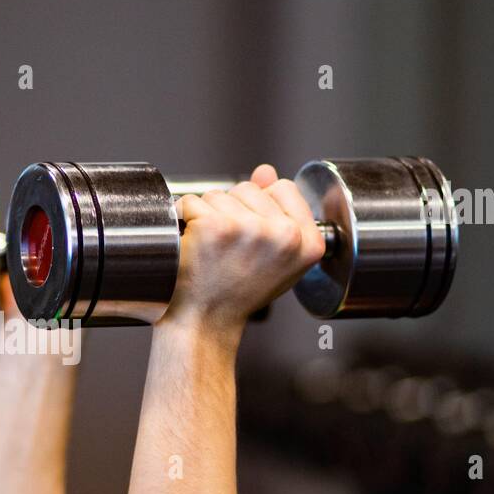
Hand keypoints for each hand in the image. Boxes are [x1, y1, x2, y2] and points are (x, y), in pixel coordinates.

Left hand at [162, 163, 324, 343]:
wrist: (205, 321)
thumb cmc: (239, 292)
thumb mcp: (275, 257)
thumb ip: (278, 211)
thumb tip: (265, 173)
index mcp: (309, 242)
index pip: (283, 188)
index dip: (262, 205)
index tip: (251, 234)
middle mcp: (284, 235)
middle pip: (249, 187)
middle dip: (232, 210)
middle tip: (228, 249)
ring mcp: (250, 229)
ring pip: (219, 193)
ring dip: (207, 215)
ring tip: (212, 250)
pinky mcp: (215, 227)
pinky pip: (192, 202)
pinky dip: (184, 218)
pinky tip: (193, 245)